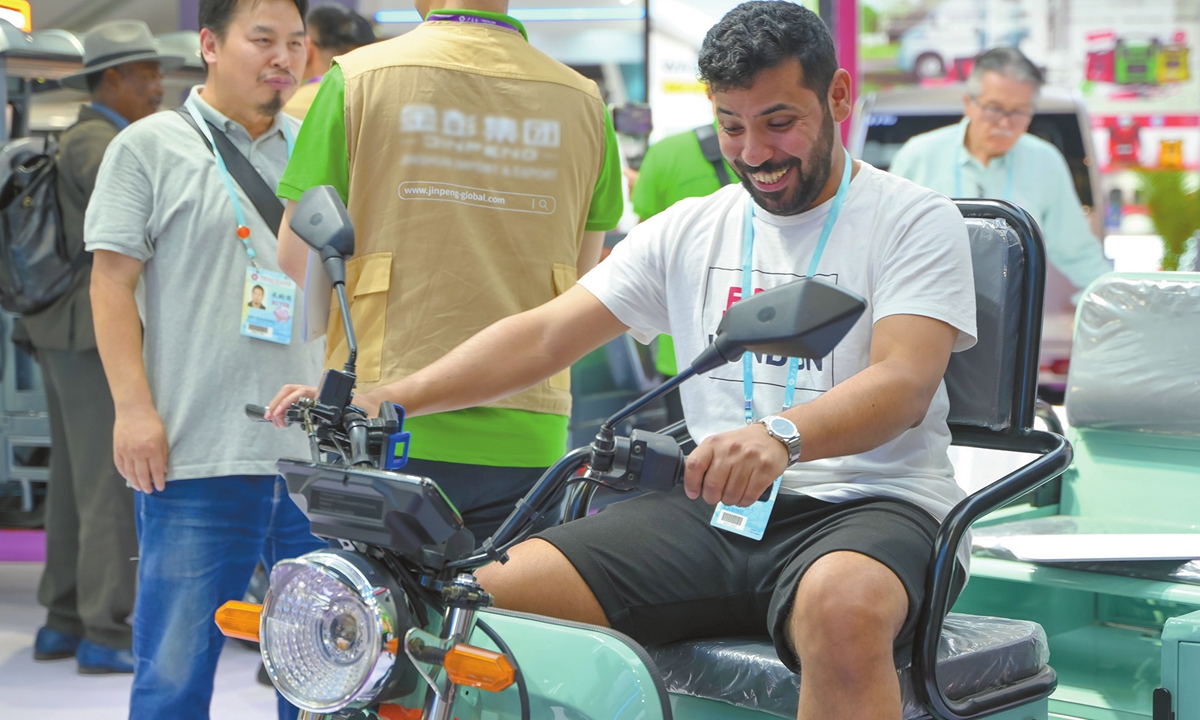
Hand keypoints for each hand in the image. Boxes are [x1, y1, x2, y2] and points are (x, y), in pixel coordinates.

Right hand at [113, 403, 168, 492]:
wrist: (133, 410)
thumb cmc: (151, 421)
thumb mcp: (163, 437)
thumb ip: (163, 454)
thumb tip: (163, 470)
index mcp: (152, 449)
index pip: (155, 470)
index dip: (158, 481)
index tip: (160, 487)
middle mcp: (138, 452)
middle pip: (142, 474)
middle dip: (146, 485)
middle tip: (149, 491)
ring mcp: (126, 451)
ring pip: (130, 472)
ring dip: (135, 482)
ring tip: (139, 488)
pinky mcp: (117, 449)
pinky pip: (120, 466)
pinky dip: (124, 474)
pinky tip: (128, 478)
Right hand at [265, 385, 390, 427]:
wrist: (370, 404)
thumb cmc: (365, 408)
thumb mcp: (361, 416)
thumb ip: (357, 423)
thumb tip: (355, 427)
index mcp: (326, 394)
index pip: (302, 393)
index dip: (288, 402)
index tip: (280, 414)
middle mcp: (318, 392)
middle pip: (291, 391)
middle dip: (278, 403)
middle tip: (271, 417)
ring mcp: (315, 395)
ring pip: (291, 394)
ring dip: (279, 405)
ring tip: (273, 419)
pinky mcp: (313, 400)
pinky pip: (295, 400)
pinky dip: (285, 407)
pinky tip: (281, 417)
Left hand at [683, 423, 788, 506]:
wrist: (773, 435)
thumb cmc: (743, 443)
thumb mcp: (720, 444)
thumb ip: (705, 461)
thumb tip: (694, 486)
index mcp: (714, 443)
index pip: (694, 465)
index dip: (691, 484)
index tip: (693, 493)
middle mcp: (730, 450)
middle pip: (712, 486)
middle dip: (712, 497)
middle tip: (717, 496)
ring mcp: (749, 460)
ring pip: (731, 495)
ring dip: (730, 500)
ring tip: (733, 493)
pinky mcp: (765, 470)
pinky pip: (748, 497)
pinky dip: (744, 502)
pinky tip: (744, 495)